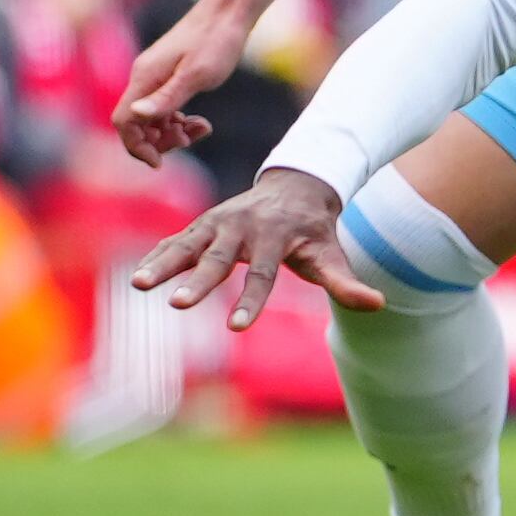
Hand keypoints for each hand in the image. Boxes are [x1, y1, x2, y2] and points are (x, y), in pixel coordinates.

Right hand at [113, 0, 255, 167]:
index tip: (160, 162)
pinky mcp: (170, 74)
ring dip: (172, 131)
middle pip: (136, 123)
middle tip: (190, 139)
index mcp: (144, 78)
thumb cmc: (217, 40)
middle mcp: (144, 77)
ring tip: (202, 129)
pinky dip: (180, 119)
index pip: (123, 122)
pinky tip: (202, 122)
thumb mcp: (197, 74)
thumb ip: (167, 97)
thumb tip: (136, 116)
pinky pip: (165, 106)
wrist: (231, 11)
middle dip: (159, 140)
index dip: (137, 146)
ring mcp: (156, 75)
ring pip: (152, 117)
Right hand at [129, 170, 381, 330]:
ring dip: (163, 263)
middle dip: (199, 282)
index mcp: (275, 236)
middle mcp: (242, 227)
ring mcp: (217, 223)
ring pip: (187, 244)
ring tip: (138, 284)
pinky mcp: (201, 224)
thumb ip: (347, 282)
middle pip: (218, 259)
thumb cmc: (314, 231)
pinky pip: (176, 240)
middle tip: (178, 304)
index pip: (262, 274)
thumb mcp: (331, 254)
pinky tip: (138, 274)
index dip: (251, 301)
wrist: (296, 186)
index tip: (237, 328)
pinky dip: (157, 255)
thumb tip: (378, 305)